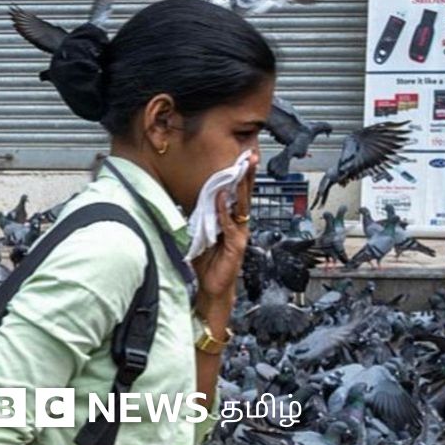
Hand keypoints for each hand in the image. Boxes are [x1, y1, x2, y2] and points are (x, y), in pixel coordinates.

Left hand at [190, 154, 257, 300]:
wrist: (213, 288)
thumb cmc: (208, 263)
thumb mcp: (202, 235)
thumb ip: (202, 218)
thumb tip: (194, 200)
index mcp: (232, 221)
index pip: (238, 194)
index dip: (241, 176)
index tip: (243, 158)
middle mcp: (240, 225)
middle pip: (245, 195)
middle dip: (247, 175)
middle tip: (250, 156)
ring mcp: (240, 235)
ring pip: (241, 206)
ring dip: (241, 187)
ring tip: (241, 170)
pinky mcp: (236, 246)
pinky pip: (230, 225)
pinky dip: (225, 211)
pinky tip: (223, 198)